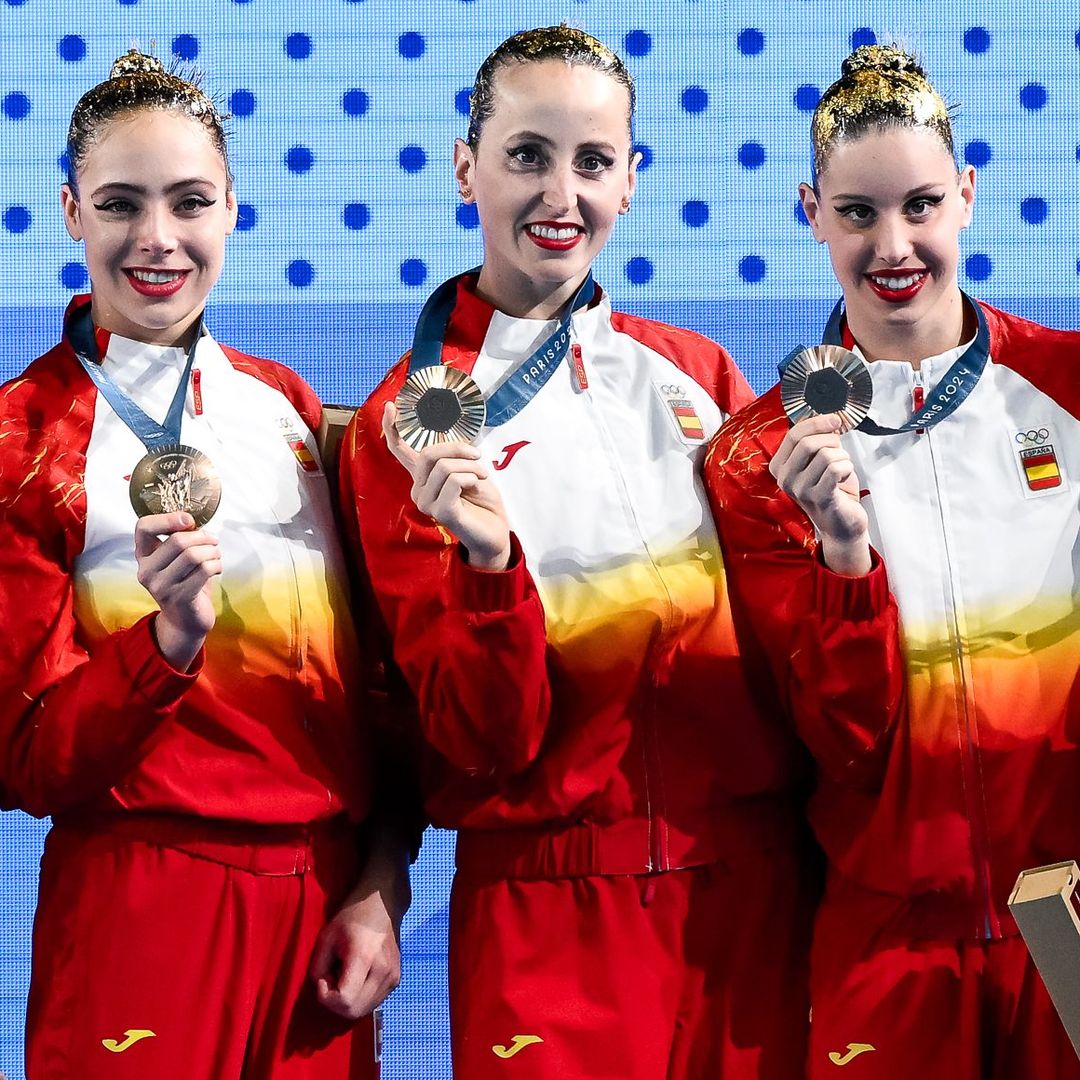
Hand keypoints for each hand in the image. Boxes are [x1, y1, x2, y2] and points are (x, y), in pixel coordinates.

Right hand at [134, 513, 220, 669]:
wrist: (185, 621)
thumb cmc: (185, 583)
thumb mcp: (176, 560)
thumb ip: (181, 540)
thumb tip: (194, 520)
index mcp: (143, 556)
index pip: (143, 527)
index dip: (167, 518)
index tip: (189, 520)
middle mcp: (146, 570)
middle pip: (177, 541)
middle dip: (203, 537)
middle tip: (213, 541)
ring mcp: (161, 586)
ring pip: (193, 555)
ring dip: (213, 551)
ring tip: (217, 555)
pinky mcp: (179, 597)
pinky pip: (204, 570)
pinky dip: (217, 564)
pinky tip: (217, 568)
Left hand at [310, 845, 410, 1020]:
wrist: (382, 904)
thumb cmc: (352, 917)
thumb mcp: (326, 937)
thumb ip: (318, 968)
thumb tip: (323, 989)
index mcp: (365, 959)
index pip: (345, 1001)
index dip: (327, 996)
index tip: (323, 977)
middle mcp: (384, 972)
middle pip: (354, 1011)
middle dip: (335, 1002)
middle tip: (331, 978)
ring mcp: (393, 978)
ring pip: (364, 1011)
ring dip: (347, 1002)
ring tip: (343, 977)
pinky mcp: (396, 980)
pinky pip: (372, 1002)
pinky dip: (359, 998)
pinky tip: (355, 978)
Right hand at [382, 401, 510, 569]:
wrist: (495, 531)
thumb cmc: (482, 500)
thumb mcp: (468, 469)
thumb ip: (453, 456)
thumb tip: (450, 435)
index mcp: (423, 477)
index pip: (399, 451)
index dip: (392, 427)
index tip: (390, 406)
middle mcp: (418, 490)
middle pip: (429, 453)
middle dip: (458, 449)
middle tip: (478, 457)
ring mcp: (426, 503)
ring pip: (444, 466)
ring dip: (470, 466)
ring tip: (481, 476)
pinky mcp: (440, 512)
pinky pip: (454, 481)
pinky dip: (471, 478)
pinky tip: (476, 486)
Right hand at [769, 414, 870, 575]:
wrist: (841, 523)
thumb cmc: (833, 489)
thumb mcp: (819, 460)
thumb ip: (818, 439)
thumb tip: (827, 416)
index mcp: (780, 466)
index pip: (794, 434)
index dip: (817, 422)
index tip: (835, 420)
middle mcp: (785, 478)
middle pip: (808, 442)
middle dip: (832, 441)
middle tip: (840, 451)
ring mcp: (799, 489)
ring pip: (825, 454)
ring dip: (842, 457)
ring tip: (842, 469)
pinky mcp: (818, 498)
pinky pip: (835, 468)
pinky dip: (846, 467)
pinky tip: (844, 477)